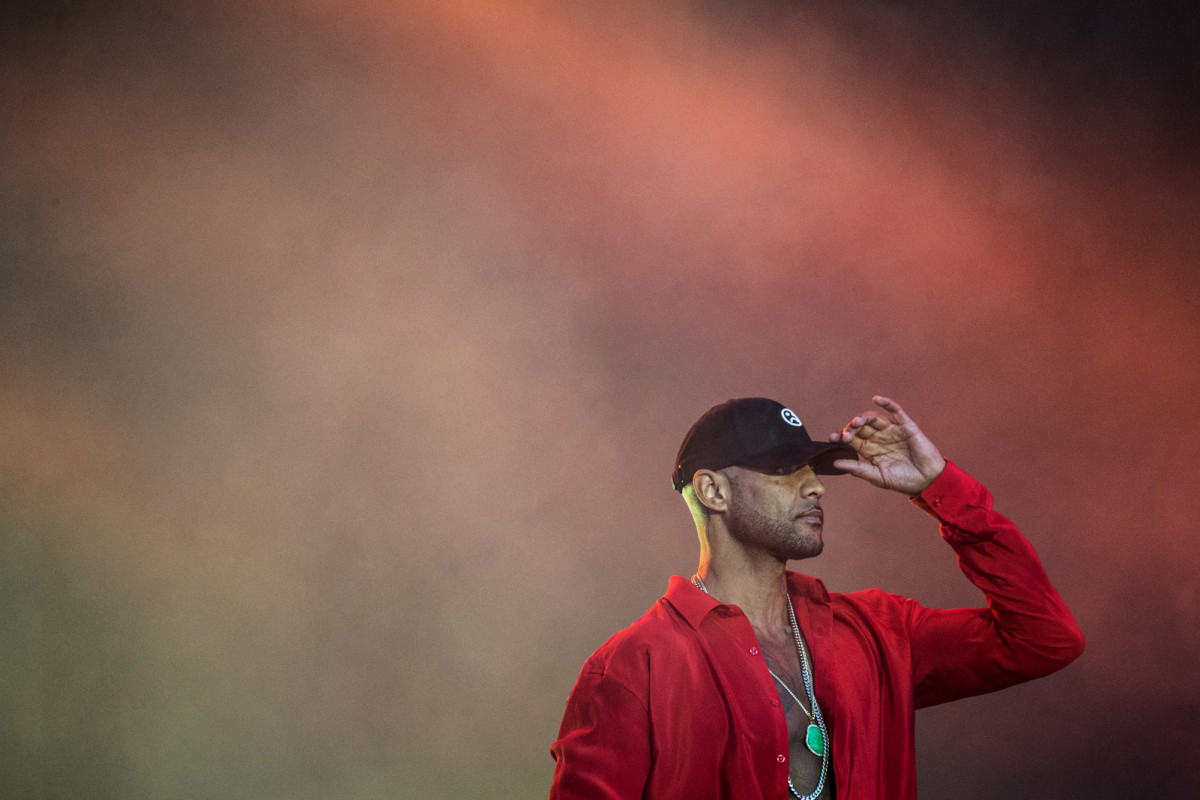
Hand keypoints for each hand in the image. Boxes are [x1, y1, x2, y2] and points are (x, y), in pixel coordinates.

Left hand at [829, 396, 945, 494]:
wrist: (927, 481)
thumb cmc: (903, 481)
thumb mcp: (877, 476)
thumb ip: (857, 469)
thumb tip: (835, 462)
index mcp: (870, 450)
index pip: (852, 439)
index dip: (841, 436)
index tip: (833, 438)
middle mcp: (879, 438)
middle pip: (861, 427)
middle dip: (851, 427)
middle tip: (847, 433)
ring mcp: (892, 431)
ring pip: (874, 418)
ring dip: (864, 417)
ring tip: (857, 422)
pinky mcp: (906, 426)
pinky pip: (896, 411)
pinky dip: (887, 404)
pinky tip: (876, 399)